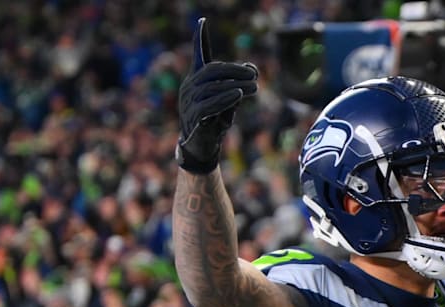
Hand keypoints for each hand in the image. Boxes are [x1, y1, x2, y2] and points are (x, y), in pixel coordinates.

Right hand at [176, 17, 258, 173]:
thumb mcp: (228, 100)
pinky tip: (238, 94)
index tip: (202, 21)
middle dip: (235, 70)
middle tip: (255, 75)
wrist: (202, 147)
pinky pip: (209, 105)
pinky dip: (225, 98)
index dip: (199, 39)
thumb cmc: (215, 121)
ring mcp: (189, 102)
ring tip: (255, 87)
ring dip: (237, 85)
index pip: (198, 56)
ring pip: (212, 87)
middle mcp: (190, 87)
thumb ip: (237, 85)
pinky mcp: (193, 117)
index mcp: (196, 80)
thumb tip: (252, 69)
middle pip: (212, 70)